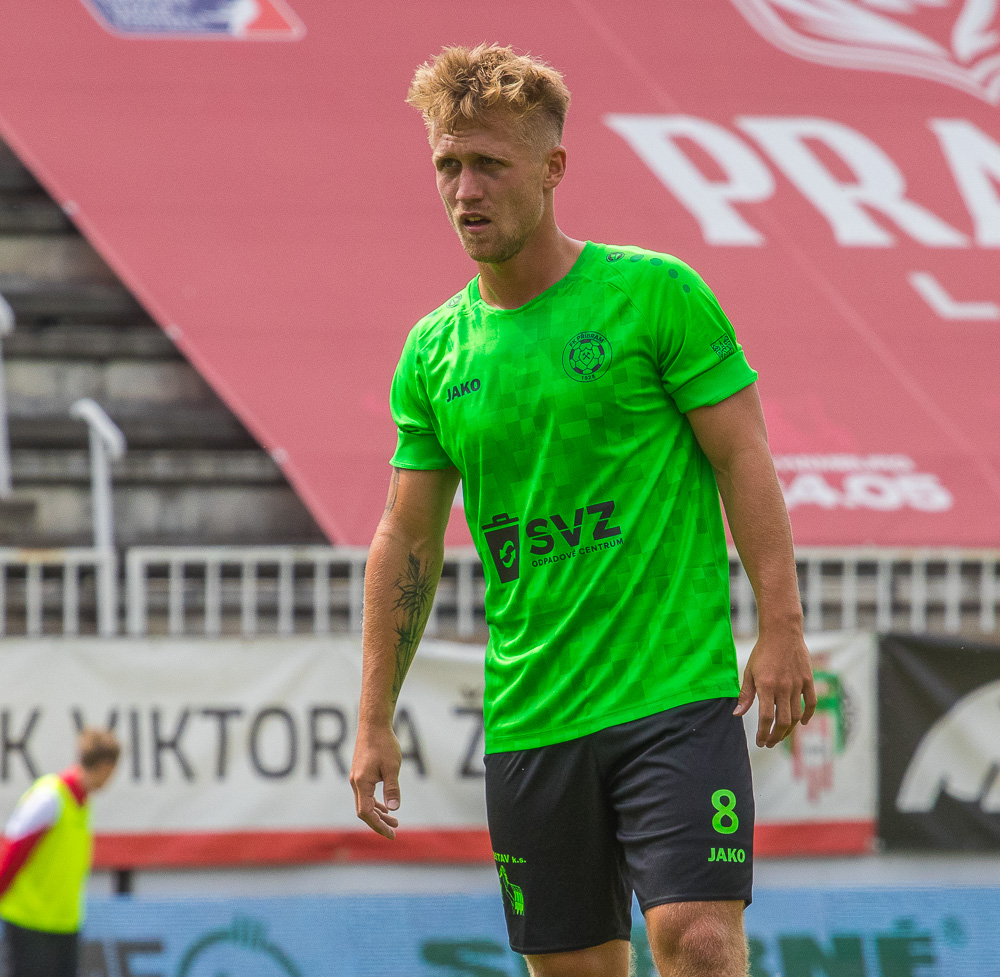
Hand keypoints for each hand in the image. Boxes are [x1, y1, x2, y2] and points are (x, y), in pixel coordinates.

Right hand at [350, 722, 401, 838]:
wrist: (373, 724)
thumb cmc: (384, 744)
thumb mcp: (392, 767)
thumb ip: (392, 789)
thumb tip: (394, 810)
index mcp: (361, 783)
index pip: (366, 813)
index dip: (378, 826)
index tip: (391, 834)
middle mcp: (355, 782)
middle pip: (364, 811)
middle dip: (379, 823)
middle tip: (395, 831)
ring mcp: (356, 778)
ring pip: (365, 803)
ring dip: (378, 813)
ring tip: (394, 821)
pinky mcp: (360, 773)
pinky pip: (366, 794)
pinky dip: (376, 803)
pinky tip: (385, 807)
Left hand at [733, 632, 816, 747]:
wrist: (781, 632)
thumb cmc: (762, 652)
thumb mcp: (749, 672)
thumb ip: (745, 695)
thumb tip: (737, 714)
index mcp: (766, 686)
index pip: (766, 718)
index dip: (763, 733)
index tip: (760, 742)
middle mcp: (783, 688)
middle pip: (782, 721)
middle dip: (776, 736)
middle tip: (770, 743)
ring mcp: (797, 684)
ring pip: (796, 715)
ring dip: (789, 729)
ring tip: (781, 735)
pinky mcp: (808, 680)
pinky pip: (811, 703)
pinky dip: (808, 715)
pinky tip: (801, 723)